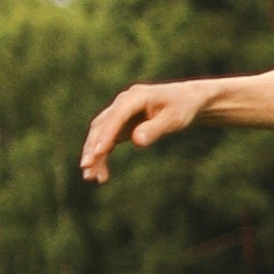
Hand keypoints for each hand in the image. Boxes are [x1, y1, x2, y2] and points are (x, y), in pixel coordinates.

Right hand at [80, 77, 213, 183]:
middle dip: (93, 147)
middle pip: (101, 125)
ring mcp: (120, 113)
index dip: (106, 134)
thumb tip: (137, 141)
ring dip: (93, 154)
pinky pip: (108, 140)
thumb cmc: (182, 107)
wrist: (186, 101)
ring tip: (91, 177)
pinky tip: (102, 174)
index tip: (98, 152)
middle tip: (86, 168)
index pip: (116, 116)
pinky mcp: (121, 124)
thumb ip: (155, 129)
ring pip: (100, 134)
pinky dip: (102, 156)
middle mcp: (123, 102)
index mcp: (135, 97)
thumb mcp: (173, 119)